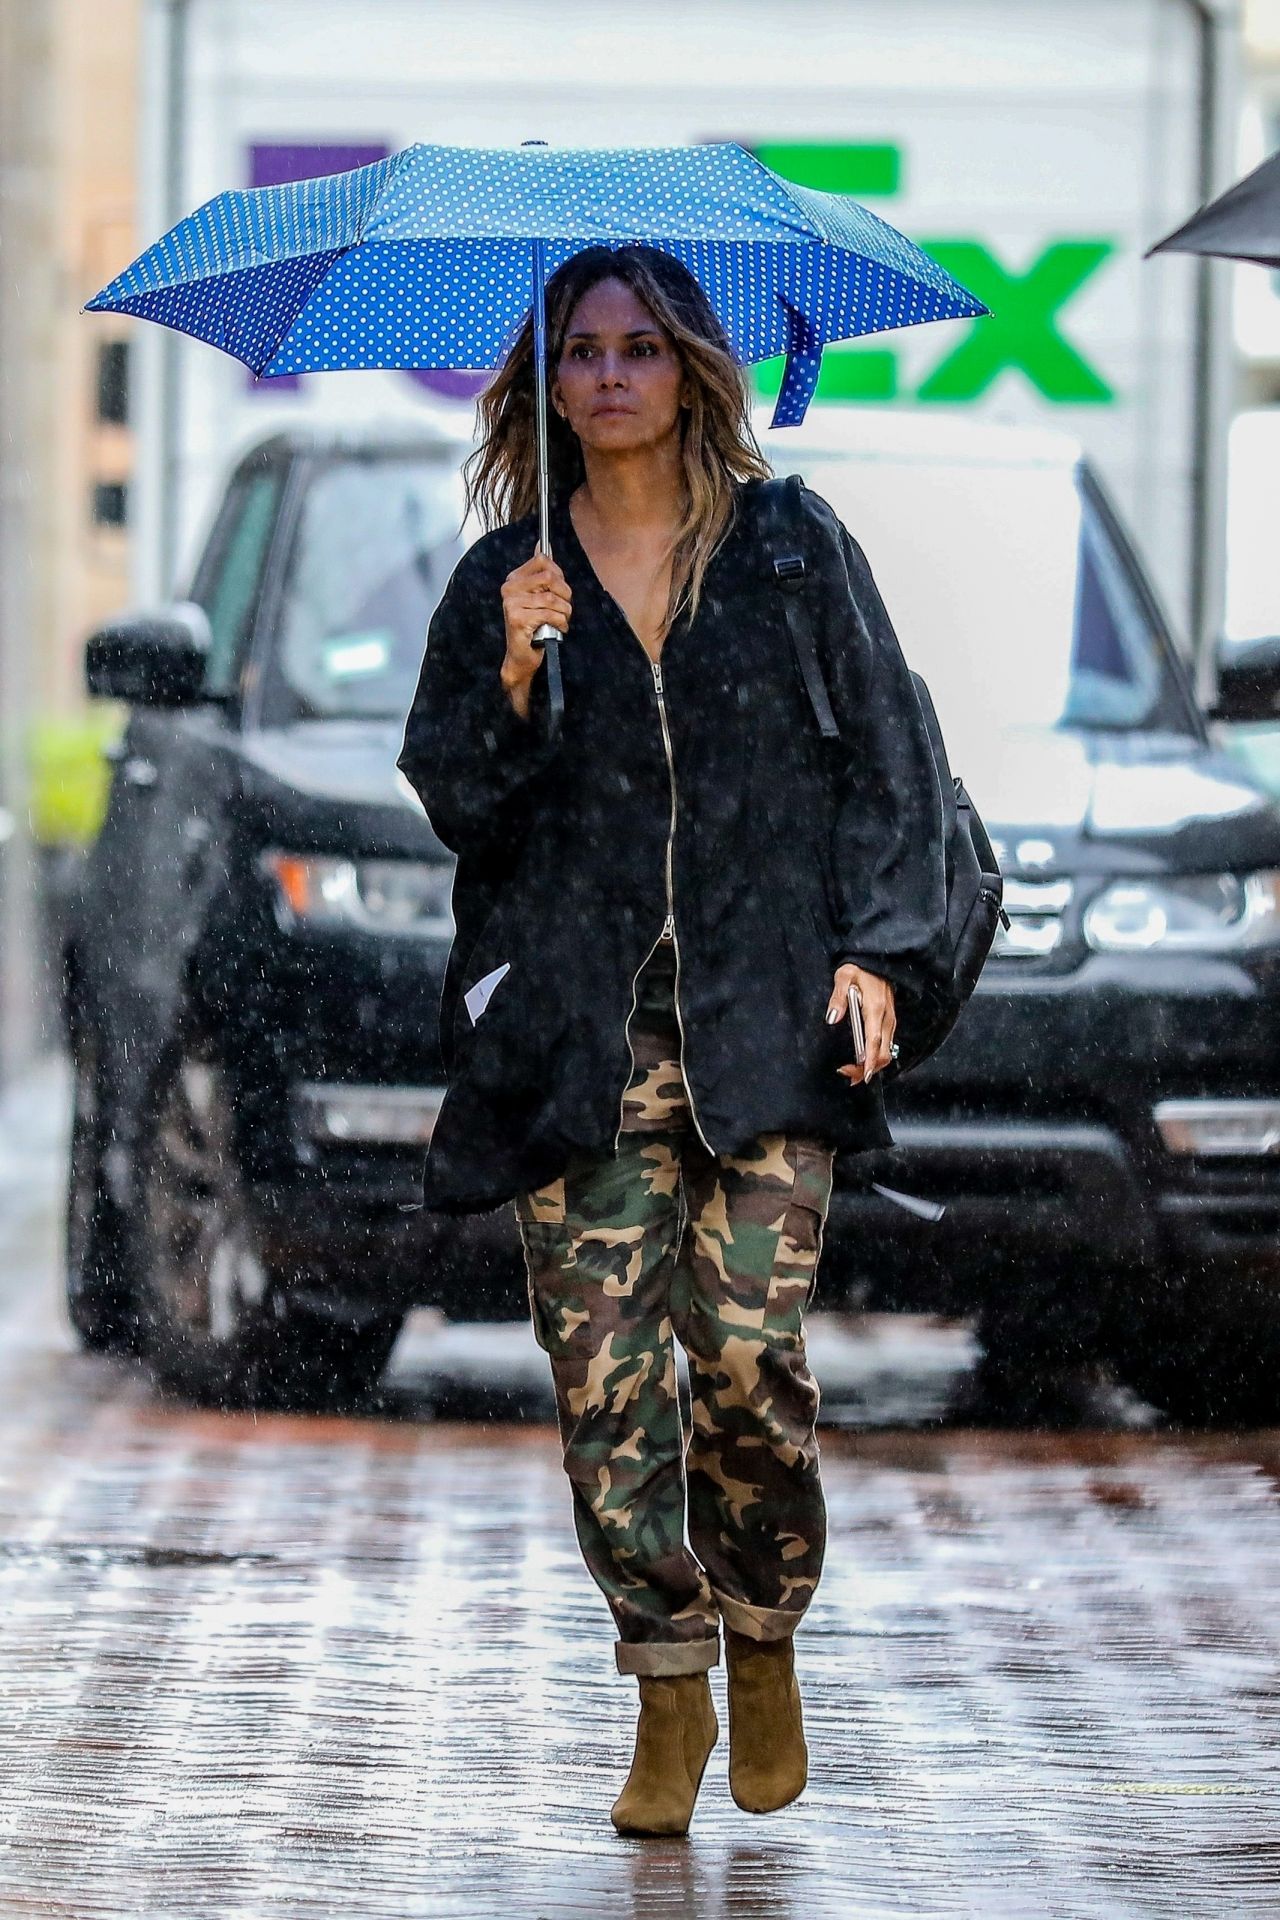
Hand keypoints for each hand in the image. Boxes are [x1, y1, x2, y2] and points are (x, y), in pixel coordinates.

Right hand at [500, 548, 571, 712]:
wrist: (522, 657)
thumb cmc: (534, 628)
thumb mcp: (539, 596)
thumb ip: (541, 572)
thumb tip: (542, 546)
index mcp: (514, 579)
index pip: (543, 561)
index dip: (559, 575)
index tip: (560, 591)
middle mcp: (509, 589)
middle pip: (550, 577)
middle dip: (565, 595)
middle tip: (564, 609)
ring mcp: (511, 603)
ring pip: (552, 598)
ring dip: (564, 612)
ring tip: (561, 621)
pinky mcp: (517, 618)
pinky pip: (549, 614)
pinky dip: (560, 623)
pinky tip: (557, 629)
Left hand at [826, 963, 896, 1084]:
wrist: (878, 961)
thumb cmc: (860, 969)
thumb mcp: (844, 976)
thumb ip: (838, 997)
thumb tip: (832, 1018)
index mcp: (875, 1009)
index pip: (874, 1040)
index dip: (869, 1060)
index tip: (863, 1075)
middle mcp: (886, 1018)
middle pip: (884, 1053)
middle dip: (868, 1069)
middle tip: (848, 1075)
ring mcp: (890, 1021)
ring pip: (887, 1052)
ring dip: (872, 1065)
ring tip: (852, 1072)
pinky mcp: (889, 1022)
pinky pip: (887, 1045)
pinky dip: (876, 1057)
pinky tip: (863, 1061)